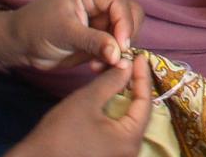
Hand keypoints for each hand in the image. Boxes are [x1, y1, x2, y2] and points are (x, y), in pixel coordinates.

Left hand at [0, 0, 144, 71]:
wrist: (19, 45)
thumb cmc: (36, 30)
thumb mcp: (65, 34)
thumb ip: (94, 42)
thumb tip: (119, 54)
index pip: (120, 3)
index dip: (125, 24)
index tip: (121, 48)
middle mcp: (100, 0)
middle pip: (131, 13)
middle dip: (126, 36)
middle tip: (115, 56)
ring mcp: (101, 17)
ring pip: (127, 30)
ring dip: (120, 48)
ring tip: (103, 63)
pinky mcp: (100, 34)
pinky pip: (117, 44)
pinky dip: (112, 56)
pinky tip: (97, 66)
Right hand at [8, 53, 152, 156]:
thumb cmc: (60, 132)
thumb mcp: (86, 101)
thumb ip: (111, 81)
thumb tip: (128, 66)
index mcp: (130, 139)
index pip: (145, 102)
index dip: (142, 76)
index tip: (138, 57)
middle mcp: (130, 150)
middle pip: (140, 113)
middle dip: (136, 88)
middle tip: (130, 66)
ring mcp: (119, 156)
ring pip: (130, 122)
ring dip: (127, 99)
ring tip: (122, 78)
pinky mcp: (107, 156)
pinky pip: (120, 131)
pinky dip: (118, 112)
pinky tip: (112, 99)